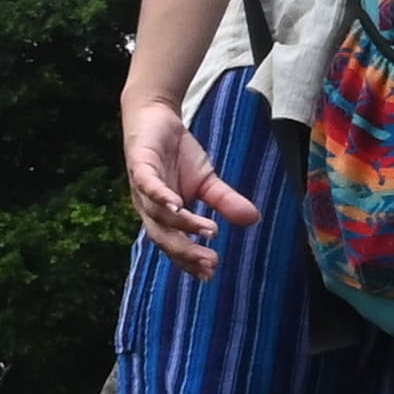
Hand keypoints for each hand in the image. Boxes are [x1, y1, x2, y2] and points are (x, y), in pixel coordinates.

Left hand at [122, 99, 260, 280]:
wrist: (155, 119)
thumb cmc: (177, 154)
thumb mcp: (207, 181)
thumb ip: (225, 201)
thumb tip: (254, 219)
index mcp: (163, 216)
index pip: (174, 245)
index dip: (189, 260)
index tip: (211, 274)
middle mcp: (149, 208)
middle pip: (164, 237)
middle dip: (186, 252)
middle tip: (211, 263)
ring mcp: (142, 189)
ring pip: (160, 215)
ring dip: (184, 225)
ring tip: (211, 231)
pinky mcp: (139, 167)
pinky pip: (149, 187)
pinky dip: (162, 197)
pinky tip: (178, 205)